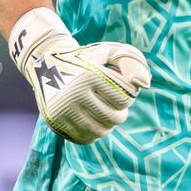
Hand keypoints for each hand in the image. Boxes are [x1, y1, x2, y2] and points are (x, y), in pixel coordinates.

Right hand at [8, 8, 151, 143]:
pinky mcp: (55, 123)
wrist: (46, 64)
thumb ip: (133, 62)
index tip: (120, 88)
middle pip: (114, 118)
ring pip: (101, 132)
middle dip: (120, 112)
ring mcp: (62, 110)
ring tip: (105, 112)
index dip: (129, 95)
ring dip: (108, 124)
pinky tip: (91, 120)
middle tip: (115, 104)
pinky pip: (85, 139)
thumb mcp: (109, 51)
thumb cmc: (87, 59)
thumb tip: (143, 85)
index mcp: (89, 75)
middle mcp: (74, 93)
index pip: (124, 99)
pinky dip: (93, 133)